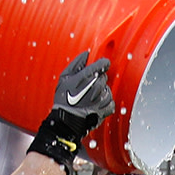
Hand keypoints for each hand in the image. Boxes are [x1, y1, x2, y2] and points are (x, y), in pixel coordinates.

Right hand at [28, 52, 114, 171]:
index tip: (102, 66)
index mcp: (87, 76)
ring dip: (101, 92)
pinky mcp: (106, 109)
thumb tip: (86, 54)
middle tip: (87, 88)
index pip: (103, 64)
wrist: (66, 120)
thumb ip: (76, 64)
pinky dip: (105, 103)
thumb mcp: (64, 77)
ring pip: (107, 89)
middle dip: (97, 81)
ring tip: (90, 98)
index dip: (103, 64)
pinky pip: (111, 102)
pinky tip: (96, 105)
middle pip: (104, 77)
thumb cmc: (63, 99)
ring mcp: (102, 98)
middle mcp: (96, 86)